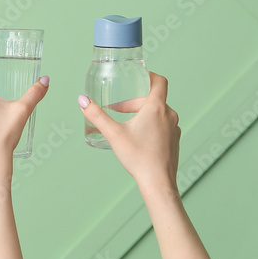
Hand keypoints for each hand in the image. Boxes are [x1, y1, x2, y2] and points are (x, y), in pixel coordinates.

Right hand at [79, 72, 179, 193]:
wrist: (158, 182)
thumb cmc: (138, 157)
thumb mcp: (113, 134)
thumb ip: (96, 115)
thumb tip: (82, 100)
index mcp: (157, 108)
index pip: (159, 81)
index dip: (149, 76)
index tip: (139, 77)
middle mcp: (169, 115)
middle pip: (153, 99)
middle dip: (134, 102)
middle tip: (117, 110)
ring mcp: (174, 128)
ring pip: (158, 112)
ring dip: (143, 113)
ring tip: (127, 124)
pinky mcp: (175, 140)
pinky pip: (163, 125)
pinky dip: (151, 125)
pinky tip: (139, 138)